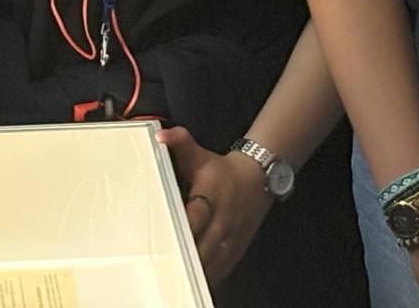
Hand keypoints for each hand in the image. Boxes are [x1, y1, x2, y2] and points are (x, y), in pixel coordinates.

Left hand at [159, 127, 273, 284]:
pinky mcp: (235, 249)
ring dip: (196, 271)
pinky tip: (194, 282)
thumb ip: (179, 142)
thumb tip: (161, 135)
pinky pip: (222, 269)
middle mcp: (222, 218)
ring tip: (177, 278)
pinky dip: (209, 277)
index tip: (168, 237)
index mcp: (211, 193)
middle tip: (167, 267)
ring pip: (213, 262)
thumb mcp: (199, 154)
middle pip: (204, 245)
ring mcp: (231, 236)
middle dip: (187, 257)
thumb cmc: (220, 171)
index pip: (197, 214)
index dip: (183, 227)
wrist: (257, 180)